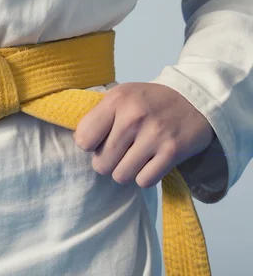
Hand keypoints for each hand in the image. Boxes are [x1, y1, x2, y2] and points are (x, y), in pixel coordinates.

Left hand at [74, 82, 214, 187]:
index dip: (90, 145)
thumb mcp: (122, 96)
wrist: (197, 99)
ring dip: (126, 171)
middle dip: (108, 162)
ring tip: (136, 156)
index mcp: (116, 100)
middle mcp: (133, 117)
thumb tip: (79, 143)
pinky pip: (144, 181)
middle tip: (121, 151)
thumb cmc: (150, 101)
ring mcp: (154, 135)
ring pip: (121, 176)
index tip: (102, 140)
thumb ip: (99, 116)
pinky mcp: (172, 152)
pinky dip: (145, 176)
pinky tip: (151, 162)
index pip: (83, 140)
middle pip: (101, 163)